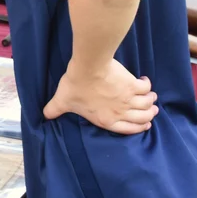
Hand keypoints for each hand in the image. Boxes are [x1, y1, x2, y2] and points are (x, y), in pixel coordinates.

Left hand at [42, 58, 157, 133]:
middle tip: (151, 111)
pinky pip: (146, 88)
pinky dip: (147, 86)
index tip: (145, 125)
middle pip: (142, 118)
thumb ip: (54, 110)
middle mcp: (120, 112)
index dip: (138, 128)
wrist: (88, 67)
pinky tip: (145, 81)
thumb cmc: (76, 85)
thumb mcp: (62, 100)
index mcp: (106, 120)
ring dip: (151, 102)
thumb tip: (44, 115)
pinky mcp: (133, 84)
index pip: (127, 129)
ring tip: (152, 97)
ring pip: (147, 104)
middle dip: (148, 115)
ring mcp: (128, 99)